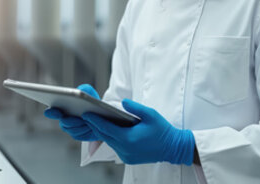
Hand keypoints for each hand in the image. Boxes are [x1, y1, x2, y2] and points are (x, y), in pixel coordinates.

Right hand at [43, 84, 100, 140]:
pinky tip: (92, 127)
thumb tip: (82, 89)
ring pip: (73, 130)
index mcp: (62, 109)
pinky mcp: (80, 135)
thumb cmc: (92, 103)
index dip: (51, 112)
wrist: (101, 115)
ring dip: (81, 125)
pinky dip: (86, 131)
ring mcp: (72, 129)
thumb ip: (86, 90)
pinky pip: (81, 135)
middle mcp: (64, 120)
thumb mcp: (90, 94)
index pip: (53, 111)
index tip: (51, 110)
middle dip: (71, 120)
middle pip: (64, 123)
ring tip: (88, 121)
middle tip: (77, 117)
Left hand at [81, 98, 195, 165]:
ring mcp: (126, 156)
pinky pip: (115, 147)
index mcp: (128, 138)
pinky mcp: (128, 159)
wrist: (173, 148)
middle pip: (104, 136)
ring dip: (103, 133)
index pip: (106, 128)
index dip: (94, 120)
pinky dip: (111, 139)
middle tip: (87, 115)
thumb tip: (122, 102)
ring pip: (109, 142)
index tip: (86, 114)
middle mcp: (125, 149)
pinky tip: (109, 131)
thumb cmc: (163, 131)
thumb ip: (135, 108)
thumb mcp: (151, 115)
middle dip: (95, 126)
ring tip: (96, 122)